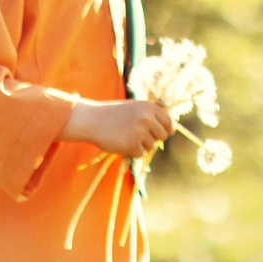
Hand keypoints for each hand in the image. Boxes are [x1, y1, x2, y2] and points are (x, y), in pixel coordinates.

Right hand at [63, 97, 177, 160]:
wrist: (91, 120)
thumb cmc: (112, 114)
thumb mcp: (134, 107)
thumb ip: (151, 115)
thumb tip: (171, 128)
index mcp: (149, 107)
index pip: (169, 122)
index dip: (168, 129)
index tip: (167, 133)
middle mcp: (147, 118)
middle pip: (163, 136)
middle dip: (154, 138)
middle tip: (139, 136)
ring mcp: (140, 131)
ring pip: (151, 146)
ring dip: (140, 145)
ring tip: (125, 136)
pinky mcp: (132, 144)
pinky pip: (140, 153)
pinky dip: (132, 152)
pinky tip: (121, 143)